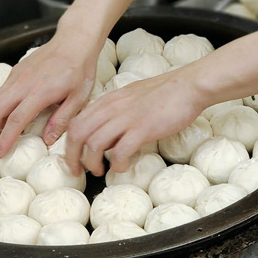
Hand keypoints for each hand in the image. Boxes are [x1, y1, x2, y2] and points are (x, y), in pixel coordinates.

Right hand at [0, 34, 97, 157]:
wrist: (75, 41)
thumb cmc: (80, 69)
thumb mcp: (79, 98)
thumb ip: (62, 120)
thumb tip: (47, 140)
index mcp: (40, 92)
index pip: (15, 120)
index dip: (5, 139)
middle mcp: (23, 83)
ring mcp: (17, 76)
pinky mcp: (16, 71)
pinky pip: (0, 91)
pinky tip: (7, 115)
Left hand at [65, 67, 206, 175]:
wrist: (188, 85)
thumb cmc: (165, 93)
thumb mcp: (131, 98)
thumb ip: (117, 113)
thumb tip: (109, 136)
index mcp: (108, 101)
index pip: (76, 122)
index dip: (69, 144)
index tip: (73, 158)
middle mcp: (112, 108)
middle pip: (77, 134)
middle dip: (73, 157)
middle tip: (78, 170)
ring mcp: (126, 118)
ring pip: (94, 144)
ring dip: (93, 163)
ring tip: (101, 171)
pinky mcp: (142, 128)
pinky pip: (120, 151)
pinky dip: (118, 164)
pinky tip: (123, 167)